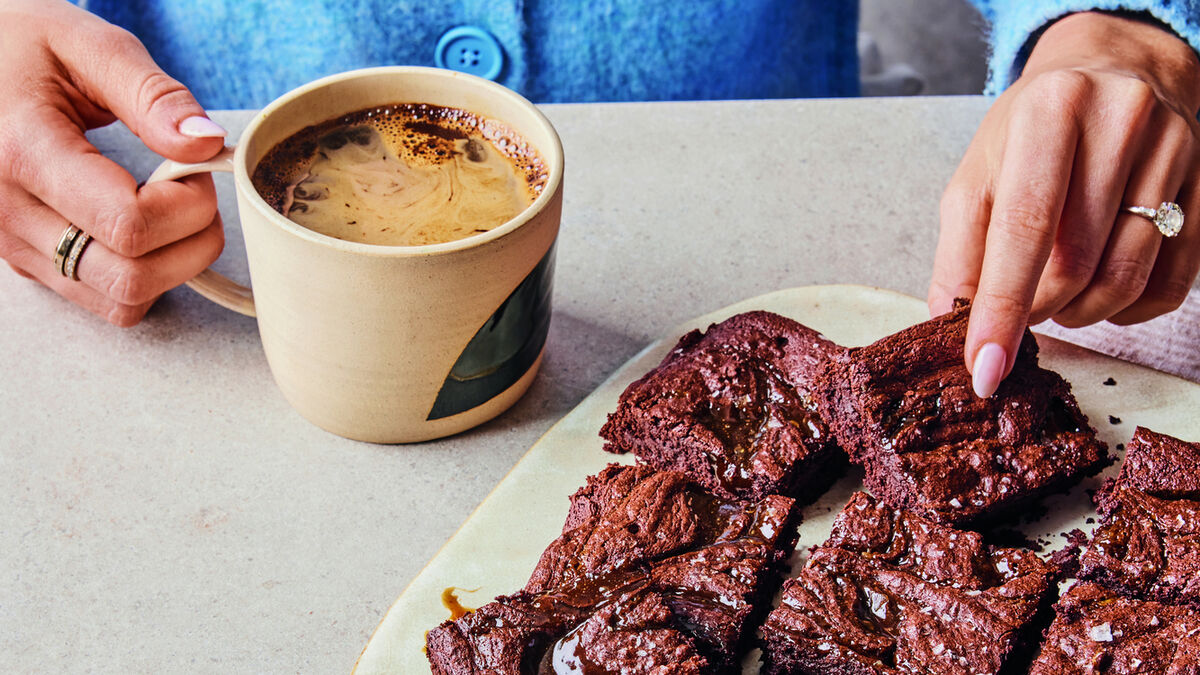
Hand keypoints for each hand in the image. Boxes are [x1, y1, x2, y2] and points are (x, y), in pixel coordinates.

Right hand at [0, 0, 226, 325]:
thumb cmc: (25, 48)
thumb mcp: (89, 46)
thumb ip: (153, 95)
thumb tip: (206, 143)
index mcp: (22, 153)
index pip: (130, 224)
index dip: (188, 204)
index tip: (195, 166)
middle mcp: (7, 212)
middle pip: (131, 277)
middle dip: (191, 241)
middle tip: (193, 190)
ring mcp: (13, 244)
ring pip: (122, 300)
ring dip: (172, 265)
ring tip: (171, 207)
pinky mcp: (26, 262)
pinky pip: (105, 301)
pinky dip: (144, 275)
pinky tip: (145, 227)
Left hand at [929, 12, 1199, 396]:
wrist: (1110, 74)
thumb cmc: (1031, 131)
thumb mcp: (979, 174)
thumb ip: (959, 248)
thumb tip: (948, 320)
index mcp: (1049, 112)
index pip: (1024, 228)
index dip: (1001, 306)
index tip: (985, 366)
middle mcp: (1120, 123)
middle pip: (1075, 262)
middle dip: (1035, 309)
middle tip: (1017, 311)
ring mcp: (1173, 154)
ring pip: (1124, 279)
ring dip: (1077, 313)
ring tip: (1053, 296)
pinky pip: (1168, 285)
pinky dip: (1124, 310)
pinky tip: (1098, 290)